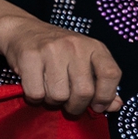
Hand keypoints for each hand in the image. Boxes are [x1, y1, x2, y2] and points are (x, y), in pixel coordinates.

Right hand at [0, 15, 122, 115]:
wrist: (23, 31)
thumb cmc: (58, 51)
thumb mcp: (85, 62)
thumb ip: (102, 84)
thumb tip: (115, 106)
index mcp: (94, 47)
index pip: (110, 74)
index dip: (106, 96)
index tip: (97, 107)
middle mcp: (75, 46)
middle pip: (84, 91)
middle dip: (76, 107)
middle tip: (69, 105)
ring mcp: (52, 50)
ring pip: (59, 96)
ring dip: (53, 102)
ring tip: (50, 93)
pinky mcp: (30, 56)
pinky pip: (36, 93)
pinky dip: (35, 98)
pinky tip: (36, 89)